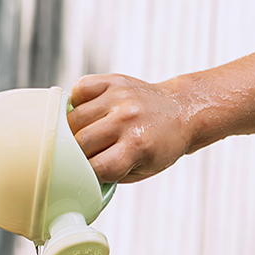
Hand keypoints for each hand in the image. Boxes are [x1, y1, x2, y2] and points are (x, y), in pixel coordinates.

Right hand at [66, 73, 193, 184]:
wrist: (182, 111)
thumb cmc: (160, 145)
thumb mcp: (143, 170)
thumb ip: (111, 173)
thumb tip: (77, 173)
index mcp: (138, 146)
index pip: (96, 167)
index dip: (88, 174)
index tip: (88, 174)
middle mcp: (127, 119)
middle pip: (80, 143)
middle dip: (78, 154)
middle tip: (84, 156)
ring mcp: (118, 97)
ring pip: (74, 118)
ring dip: (73, 130)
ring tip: (86, 135)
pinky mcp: (112, 81)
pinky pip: (79, 90)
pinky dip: (78, 103)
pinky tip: (89, 112)